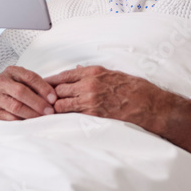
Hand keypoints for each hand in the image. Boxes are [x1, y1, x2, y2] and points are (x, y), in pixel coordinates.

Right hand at [0, 66, 57, 120]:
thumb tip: (54, 99)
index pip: (29, 77)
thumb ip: (36, 87)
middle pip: (21, 92)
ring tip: (43, 118)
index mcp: (11, 71)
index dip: (43, 88)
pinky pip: (10, 118)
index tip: (54, 98)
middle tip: (50, 111)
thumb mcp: (22, 82)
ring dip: (32, 114)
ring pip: (16, 106)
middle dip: (38, 102)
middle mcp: (1, 82)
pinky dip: (23, 121)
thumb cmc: (12, 90)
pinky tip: (32, 123)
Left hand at [46, 65, 168, 128]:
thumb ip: (91, 73)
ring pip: (61, 103)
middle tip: (42, 100)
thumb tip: (76, 71)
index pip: (62, 76)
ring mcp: (90, 100)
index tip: (41, 85)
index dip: (49, 81)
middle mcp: (89, 84)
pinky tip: (59, 118)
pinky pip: (71, 115)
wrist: (150, 105)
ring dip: (55, 107)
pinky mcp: (94, 114)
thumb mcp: (111, 73)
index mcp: (93, 72)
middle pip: (58, 89)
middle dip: (49, 95)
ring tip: (48, 111)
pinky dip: (64, 116)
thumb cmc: (134, 88)